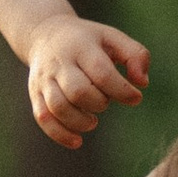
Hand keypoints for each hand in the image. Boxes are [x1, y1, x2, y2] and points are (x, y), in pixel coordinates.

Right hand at [28, 14, 148, 148]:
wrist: (44, 35)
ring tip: (93, 121)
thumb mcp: (114, 37)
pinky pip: (43, 118)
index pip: (101, 72)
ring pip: (58, 107)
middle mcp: (59, 63)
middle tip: (105, 102)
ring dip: (80, 121)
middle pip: (77, 91)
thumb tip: (142, 83)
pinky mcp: (35, 94)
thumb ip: (136, 55)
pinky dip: (60, 134)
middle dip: (99, 104)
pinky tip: (77, 141)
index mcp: (81, 47)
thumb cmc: (88, 41)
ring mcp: (44, 80)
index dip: (122, 90)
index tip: (136, 98)